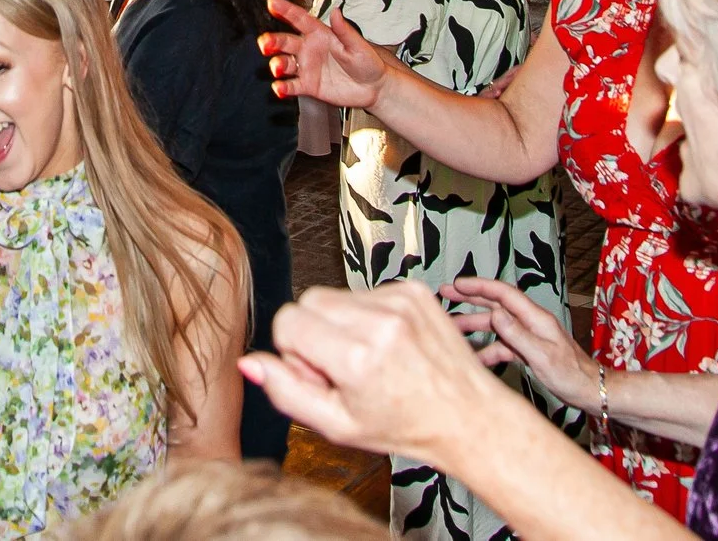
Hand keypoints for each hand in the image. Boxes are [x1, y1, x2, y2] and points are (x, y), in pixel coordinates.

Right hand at [237, 283, 496, 465]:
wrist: (468, 415)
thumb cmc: (405, 426)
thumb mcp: (337, 425)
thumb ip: (286, 392)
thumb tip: (249, 363)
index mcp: (357, 357)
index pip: (287, 319)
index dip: (294, 351)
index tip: (319, 374)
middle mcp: (380, 321)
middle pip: (308, 300)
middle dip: (314, 332)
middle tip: (342, 369)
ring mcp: (400, 300)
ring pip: (335, 295)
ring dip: (342, 324)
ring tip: (369, 359)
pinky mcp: (414, 290)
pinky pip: (365, 291)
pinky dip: (368, 316)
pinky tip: (388, 346)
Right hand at [261, 0, 390, 109]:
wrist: (373, 88)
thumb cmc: (368, 63)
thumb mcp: (358, 45)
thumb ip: (345, 31)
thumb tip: (336, 12)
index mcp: (320, 34)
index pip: (300, 19)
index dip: (285, 10)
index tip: (272, 2)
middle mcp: (310, 49)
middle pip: (286, 41)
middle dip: (273, 40)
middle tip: (265, 42)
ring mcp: (307, 67)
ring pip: (285, 63)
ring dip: (277, 64)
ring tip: (277, 67)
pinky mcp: (308, 85)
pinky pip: (291, 86)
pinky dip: (283, 87)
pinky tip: (279, 88)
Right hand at [441, 277, 598, 408]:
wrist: (589, 390)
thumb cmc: (571, 374)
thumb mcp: (543, 356)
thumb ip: (518, 335)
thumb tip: (495, 313)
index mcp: (535, 317)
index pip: (503, 294)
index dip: (479, 286)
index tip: (457, 284)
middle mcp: (530, 322)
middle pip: (496, 303)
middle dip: (470, 297)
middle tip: (445, 292)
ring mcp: (528, 336)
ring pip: (495, 325)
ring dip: (473, 325)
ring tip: (449, 326)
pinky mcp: (527, 350)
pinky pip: (501, 345)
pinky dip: (486, 349)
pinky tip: (472, 358)